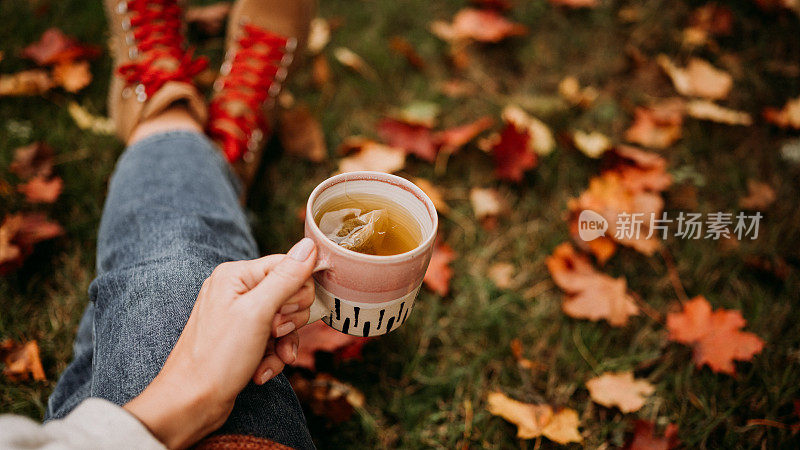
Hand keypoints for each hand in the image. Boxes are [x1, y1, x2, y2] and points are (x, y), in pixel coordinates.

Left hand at [123, 238, 316, 448]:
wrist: (191, 403)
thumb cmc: (217, 357)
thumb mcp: (258, 312)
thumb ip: (286, 277)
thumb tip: (310, 245)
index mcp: (236, 275)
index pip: (289, 266)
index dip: (297, 291)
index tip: (283, 314)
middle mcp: (236, 291)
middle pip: (291, 294)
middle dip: (289, 321)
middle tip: (271, 333)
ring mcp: (239, 317)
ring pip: (286, 322)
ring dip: (283, 344)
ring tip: (266, 359)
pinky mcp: (243, 340)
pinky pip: (275, 342)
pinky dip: (273, 358)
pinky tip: (260, 372)